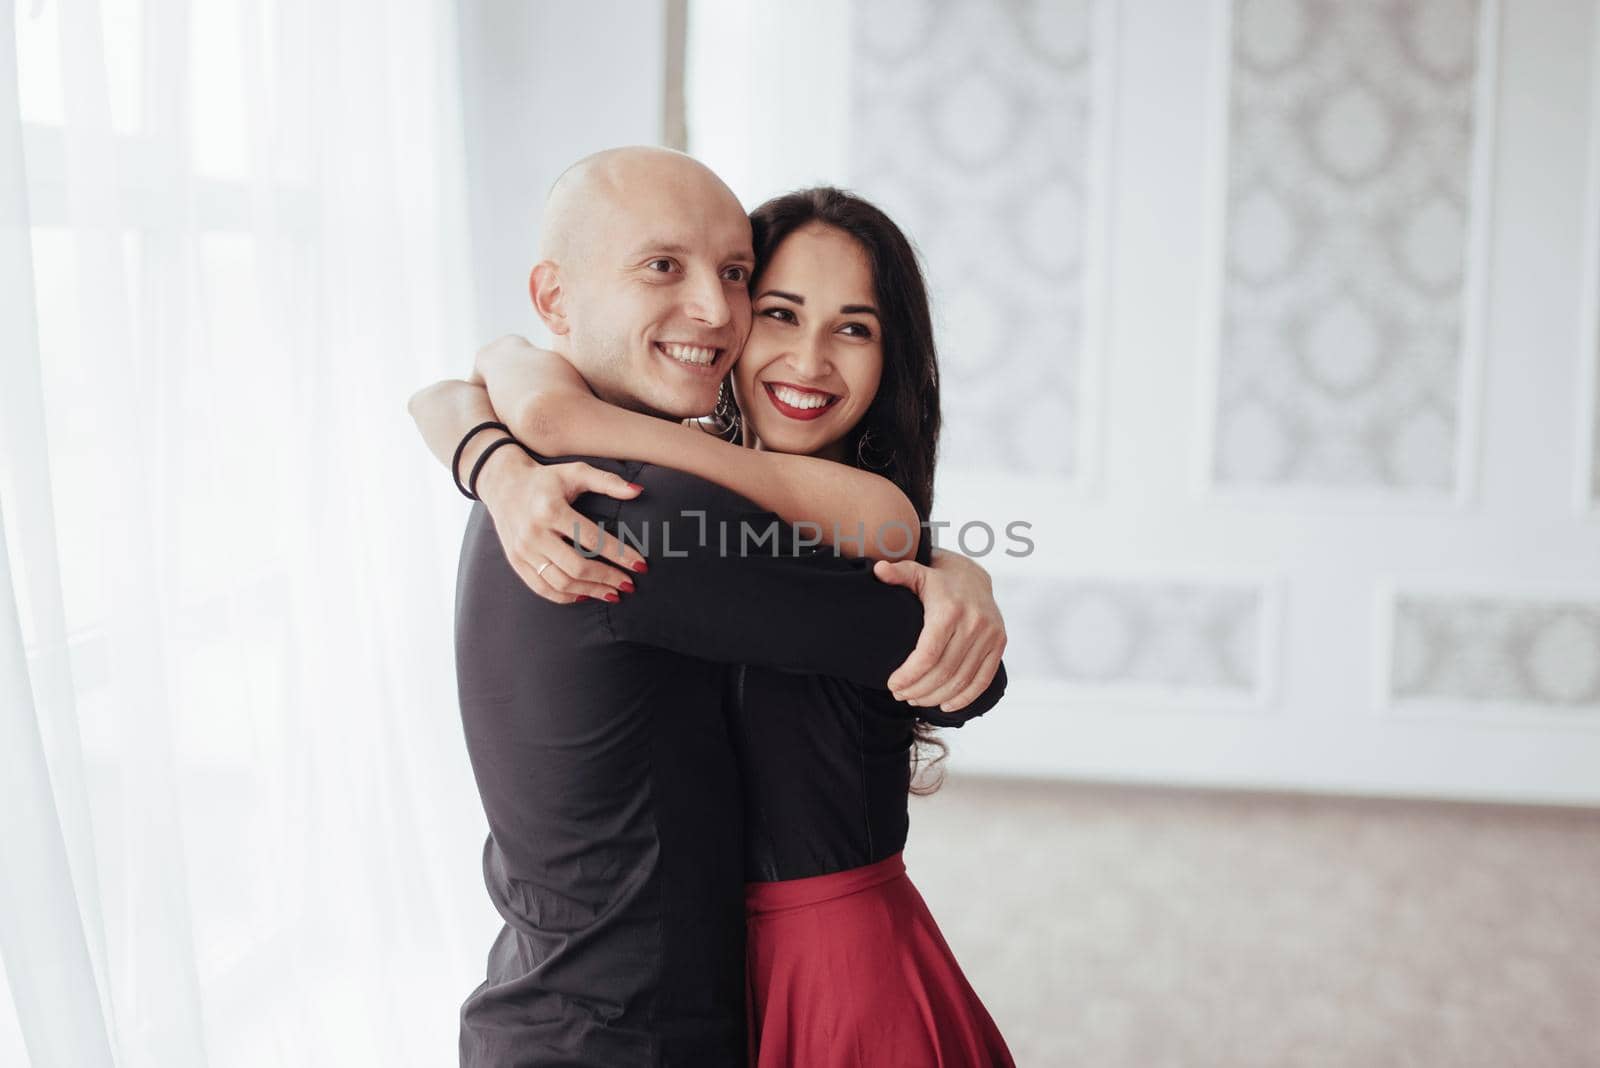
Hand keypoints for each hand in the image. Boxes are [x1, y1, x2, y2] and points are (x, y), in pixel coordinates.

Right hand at [474, 445, 647, 603]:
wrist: (503, 484)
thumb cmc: (546, 478)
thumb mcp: (576, 472)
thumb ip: (608, 481)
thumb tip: (639, 492)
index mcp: (551, 509)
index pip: (592, 539)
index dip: (619, 554)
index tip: (640, 565)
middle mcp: (534, 533)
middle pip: (577, 566)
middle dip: (607, 578)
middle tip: (629, 585)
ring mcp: (523, 550)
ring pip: (560, 582)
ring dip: (590, 590)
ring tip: (612, 593)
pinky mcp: (516, 562)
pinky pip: (542, 588)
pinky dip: (565, 596)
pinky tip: (585, 594)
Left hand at [872, 548, 1005, 712]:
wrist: (973, 577)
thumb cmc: (937, 581)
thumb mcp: (916, 572)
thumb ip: (897, 573)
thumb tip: (879, 570)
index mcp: (950, 610)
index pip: (928, 655)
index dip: (909, 676)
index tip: (892, 685)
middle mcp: (974, 623)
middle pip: (944, 672)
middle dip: (918, 690)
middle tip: (900, 695)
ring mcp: (990, 635)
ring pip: (962, 680)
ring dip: (937, 697)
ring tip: (916, 699)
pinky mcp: (999, 644)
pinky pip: (983, 679)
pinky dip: (965, 697)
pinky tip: (946, 705)